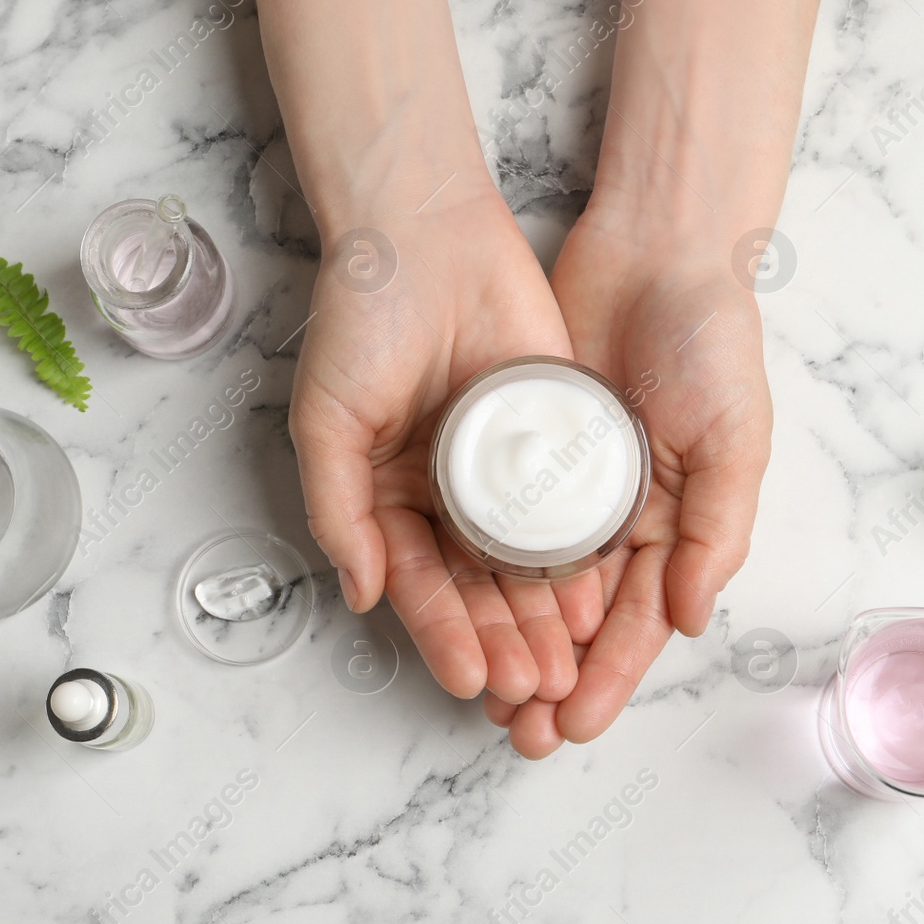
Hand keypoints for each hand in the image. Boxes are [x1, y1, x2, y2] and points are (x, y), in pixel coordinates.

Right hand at [292, 190, 601, 706]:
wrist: (426, 233)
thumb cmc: (363, 321)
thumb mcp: (327, 420)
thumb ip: (338, 510)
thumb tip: (360, 596)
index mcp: (390, 495)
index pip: (419, 583)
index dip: (443, 633)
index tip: (469, 678)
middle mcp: (448, 493)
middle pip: (478, 587)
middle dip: (503, 642)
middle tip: (530, 691)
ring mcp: (504, 468)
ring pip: (527, 562)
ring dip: (543, 618)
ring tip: (566, 666)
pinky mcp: (553, 436)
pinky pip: (569, 507)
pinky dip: (581, 556)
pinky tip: (595, 596)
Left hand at [484, 206, 772, 755]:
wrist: (657, 251)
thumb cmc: (713, 342)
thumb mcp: (735, 438)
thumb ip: (716, 531)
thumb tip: (691, 621)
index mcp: (676, 524)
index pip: (639, 620)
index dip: (609, 676)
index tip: (573, 725)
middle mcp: (620, 517)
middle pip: (581, 619)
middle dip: (554, 678)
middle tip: (516, 731)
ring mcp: (567, 486)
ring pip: (533, 583)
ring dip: (511, 638)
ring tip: (480, 691)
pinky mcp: (522, 448)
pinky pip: (495, 518)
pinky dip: (479, 566)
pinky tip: (454, 604)